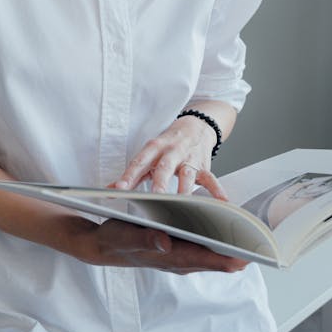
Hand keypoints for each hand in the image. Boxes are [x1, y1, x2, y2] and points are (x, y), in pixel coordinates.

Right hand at [66, 217, 247, 274]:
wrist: (103, 246)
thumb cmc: (115, 239)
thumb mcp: (124, 235)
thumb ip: (144, 238)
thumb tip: (165, 241)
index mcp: (174, 258)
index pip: (215, 261)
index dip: (238, 255)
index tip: (259, 246)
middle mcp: (183, 260)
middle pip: (223, 259)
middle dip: (243, 247)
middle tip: (267, 232)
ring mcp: (183, 256)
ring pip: (218, 253)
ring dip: (234, 242)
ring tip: (256, 227)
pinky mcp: (181, 248)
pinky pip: (208, 245)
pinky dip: (221, 236)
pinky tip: (231, 223)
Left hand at [109, 114, 228, 196]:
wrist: (195, 126)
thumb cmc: (167, 145)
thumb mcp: (149, 155)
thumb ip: (132, 174)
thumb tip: (110, 188)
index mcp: (154, 148)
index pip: (139, 162)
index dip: (129, 175)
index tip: (119, 188)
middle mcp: (172, 152)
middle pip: (165, 168)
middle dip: (160, 183)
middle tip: (155, 197)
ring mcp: (189, 159)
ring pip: (187, 174)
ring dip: (185, 189)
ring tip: (183, 204)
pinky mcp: (204, 166)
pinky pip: (211, 178)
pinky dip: (216, 190)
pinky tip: (222, 201)